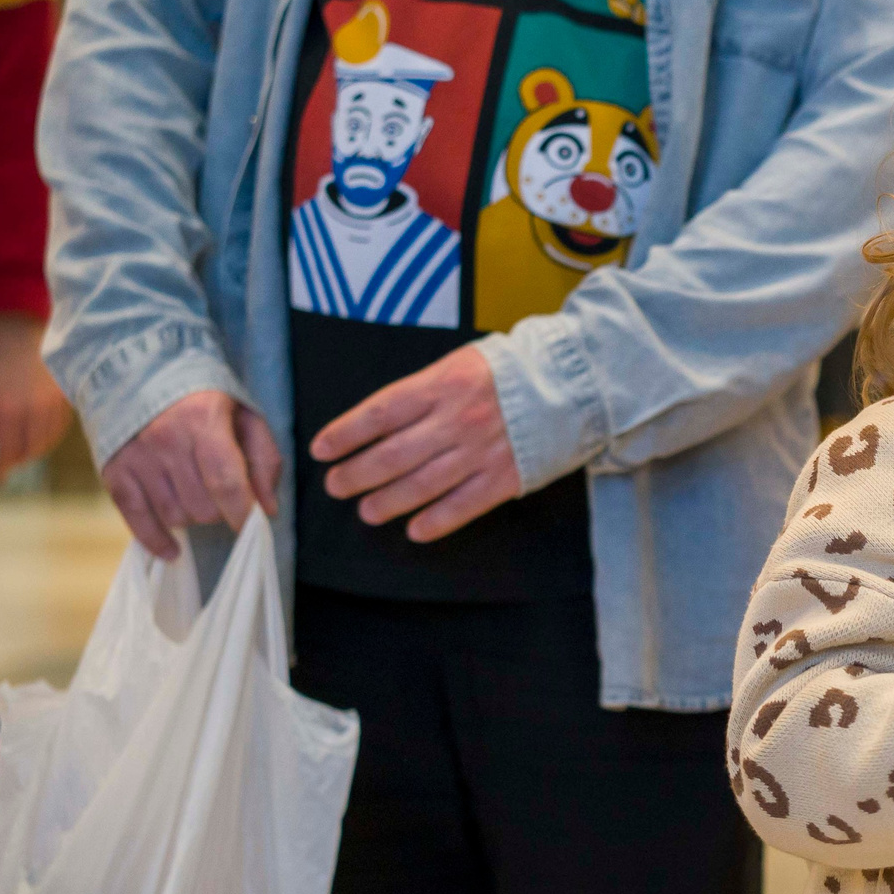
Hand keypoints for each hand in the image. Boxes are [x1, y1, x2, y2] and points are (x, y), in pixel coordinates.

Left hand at [0, 314, 69, 475]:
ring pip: (50, 438)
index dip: (5, 466)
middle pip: (33, 447)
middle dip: (21, 460)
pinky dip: (51, 436)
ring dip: (37, 451)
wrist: (23, 324)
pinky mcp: (67, 394)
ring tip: (25, 454)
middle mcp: (36, 409)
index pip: (10, 448)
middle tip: (11, 466)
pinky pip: (61, 425)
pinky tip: (42, 437)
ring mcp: (55, 402)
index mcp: (9, 407)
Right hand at [102, 389, 282, 560]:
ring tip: (198, 499)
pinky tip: (173, 550)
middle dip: (220, 512)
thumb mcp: (244, 415)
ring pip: (174, 516)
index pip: (226, 482)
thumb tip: (267, 510)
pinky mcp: (113, 472)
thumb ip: (263, 461)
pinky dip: (155, 540)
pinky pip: (135, 519)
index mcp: (202, 420)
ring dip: (193, 518)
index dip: (243, 512)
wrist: (137, 373)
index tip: (254, 526)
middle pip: (201, 506)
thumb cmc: (202, 399)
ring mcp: (136, 457)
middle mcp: (164, 439)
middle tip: (222, 497)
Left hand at [313, 343, 519, 541]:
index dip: (345, 434)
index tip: (322, 449)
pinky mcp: (505, 477)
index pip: (379, 414)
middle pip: (392, 455)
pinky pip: (462, 506)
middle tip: (336, 485)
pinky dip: (436, 521)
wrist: (571, 385)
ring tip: (367, 510)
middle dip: (356, 474)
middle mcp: (457, 420)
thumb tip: (382, 422)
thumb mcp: (461, 364)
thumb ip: (424, 390)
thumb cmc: (511, 373)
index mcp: (442, 386)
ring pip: (421, 485)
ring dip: (387, 501)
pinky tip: (415, 530)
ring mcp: (481, 452)